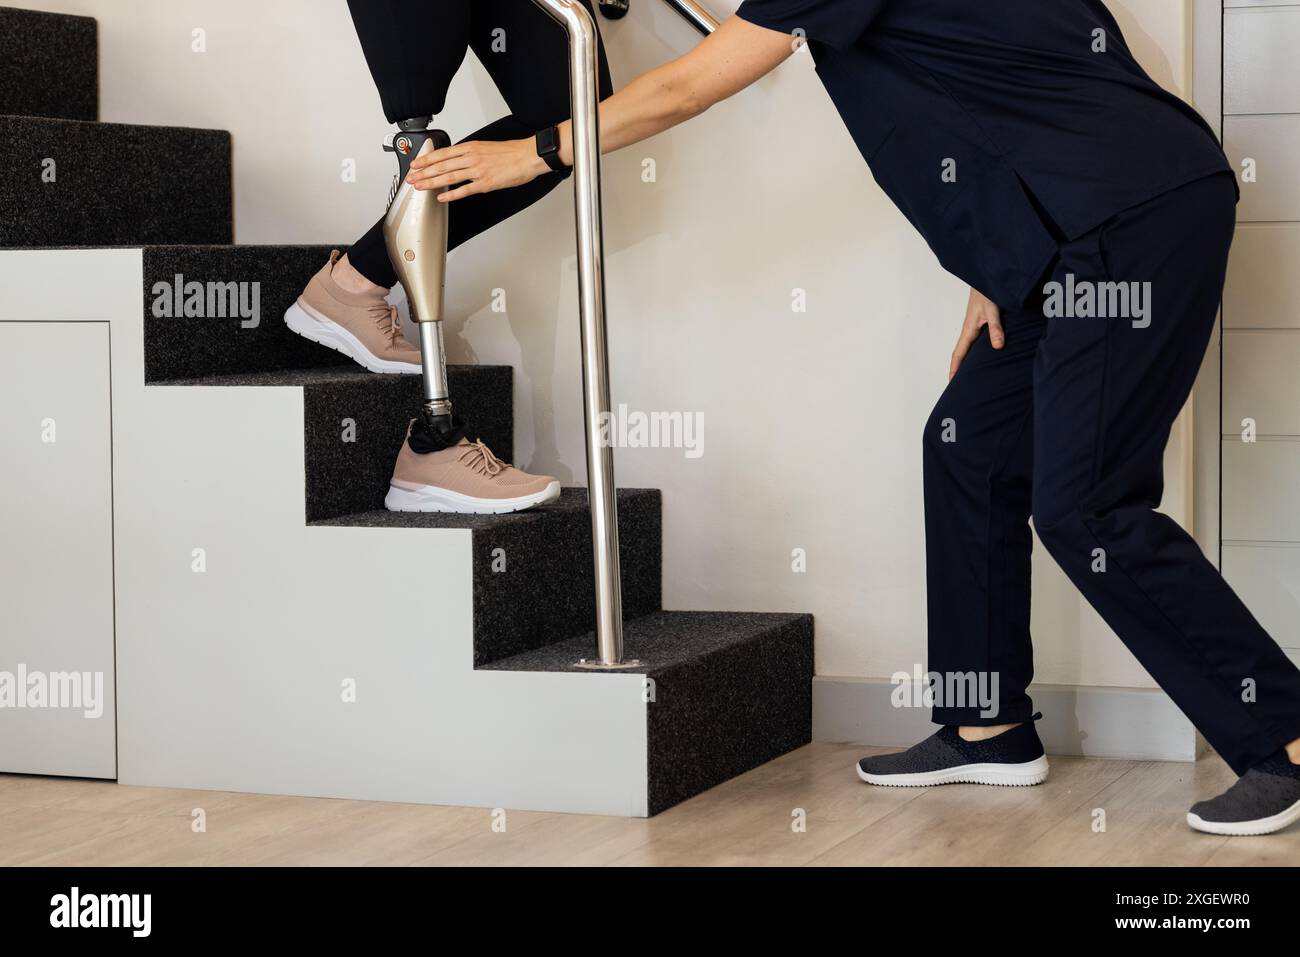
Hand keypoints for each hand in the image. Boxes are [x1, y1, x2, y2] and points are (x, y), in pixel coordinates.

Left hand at [406, 138, 551, 202]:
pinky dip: (451, 195)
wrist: (527, 156)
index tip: (415, 164)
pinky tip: (441, 198)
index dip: (426, 159)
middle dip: (423, 172)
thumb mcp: (486, 147)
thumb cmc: (511, 153)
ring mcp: (477, 171)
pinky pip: (464, 190)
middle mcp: (471, 158)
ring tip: (420, 187)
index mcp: (470, 147)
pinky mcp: (485, 184)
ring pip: (449, 177)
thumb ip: (470, 154)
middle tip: (411, 178)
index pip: (442, 153)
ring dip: (432, 182)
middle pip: (441, 165)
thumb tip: (458, 160)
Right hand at [949, 287, 1004, 379]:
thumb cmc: (987, 291)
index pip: (958, 353)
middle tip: (957, 384)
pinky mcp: (979, 323)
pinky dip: (973, 352)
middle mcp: (969, 330)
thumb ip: (996, 327)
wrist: (986, 277)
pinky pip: (974, 342)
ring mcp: (973, 327)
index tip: (951, 382)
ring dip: (965, 361)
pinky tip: (980, 356)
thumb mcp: (993, 309)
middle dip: (957, 369)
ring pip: (967, 348)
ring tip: (968, 374)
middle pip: (961, 354)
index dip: (955, 368)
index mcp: (968, 330)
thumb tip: (997, 346)